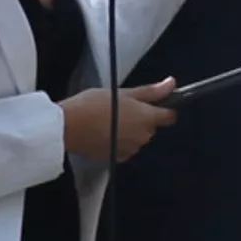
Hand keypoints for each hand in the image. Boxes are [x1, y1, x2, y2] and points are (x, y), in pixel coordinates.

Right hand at [60, 79, 177, 161]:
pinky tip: (106, 132)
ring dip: (131, 130)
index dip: (164, 108)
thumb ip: (151, 91)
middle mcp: (143, 137)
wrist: (68, 127)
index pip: (169, 116)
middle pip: (151, 126)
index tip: (153, 103)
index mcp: (147, 118)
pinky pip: (127, 147)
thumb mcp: (123, 93)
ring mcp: (131, 149)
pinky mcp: (118, 158)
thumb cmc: (94, 104)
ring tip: (110, 119)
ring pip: (138, 137)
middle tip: (122, 107)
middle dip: (142, 118)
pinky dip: (121, 140)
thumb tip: (172, 83)